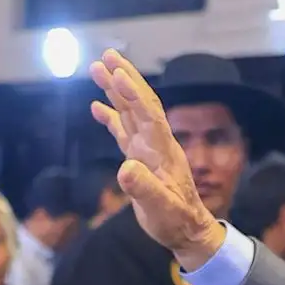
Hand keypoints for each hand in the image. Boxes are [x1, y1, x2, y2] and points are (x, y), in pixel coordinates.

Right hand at [89, 50, 226, 269]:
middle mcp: (155, 143)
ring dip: (115, 90)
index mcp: (163, 151)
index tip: (118, 74)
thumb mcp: (161, 209)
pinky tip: (96, 106)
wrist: (187, 229)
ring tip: (97, 68)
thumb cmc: (176, 221)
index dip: (133, 94)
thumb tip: (126, 169)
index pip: (148, 115)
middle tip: (108, 55)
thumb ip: (144, 189)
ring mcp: (147, 149)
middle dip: (125, 78)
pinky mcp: (139, 158)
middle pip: (140, 103)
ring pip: (130, 111)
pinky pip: (123, 130)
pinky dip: (111, 116)